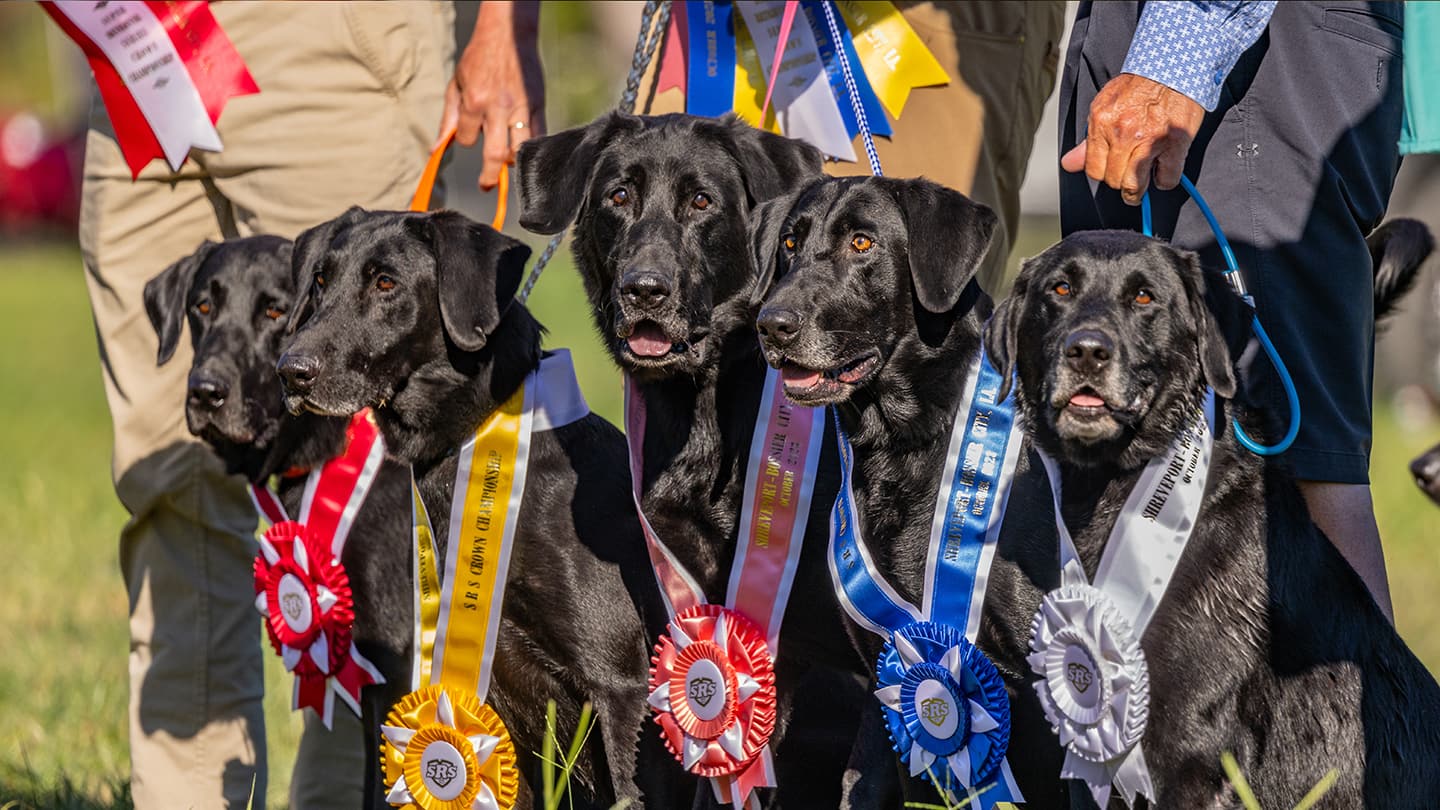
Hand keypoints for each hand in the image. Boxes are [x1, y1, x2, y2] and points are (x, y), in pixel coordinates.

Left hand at [439, 1, 544, 190]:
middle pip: (497, 154)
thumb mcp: (456, 85)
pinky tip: (524, 149)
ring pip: (520, 149)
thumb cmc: (478, 59)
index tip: (470, 136)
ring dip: (513, 161)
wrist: (507, 35)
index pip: (468, 139)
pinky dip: (530, 147)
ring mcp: (521, 107)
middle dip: (491, 176)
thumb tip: (436, 149)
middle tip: (487, 186)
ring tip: (507, 163)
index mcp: (474, 101)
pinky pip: (538, 135)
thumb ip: (448, 119)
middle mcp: (498, 107)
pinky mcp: (539, 104)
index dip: (467, 140)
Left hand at [1061, 73, 1204, 205]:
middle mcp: (1123, 133)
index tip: (1110, 172)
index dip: (1102, 173)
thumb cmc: (1139, 85)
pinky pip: (1166, 179)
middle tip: (1127, 177)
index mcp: (1102, 123)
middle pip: (1113, 180)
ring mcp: (1149, 140)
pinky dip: (1165, 180)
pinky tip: (1163, 170)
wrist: (1172, 67)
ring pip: (1134, 186)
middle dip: (1119, 182)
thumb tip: (1068, 164)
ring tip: (1140, 186)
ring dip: (1136, 191)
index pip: (1093, 169)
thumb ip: (1088, 139)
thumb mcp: (1105, 106)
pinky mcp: (1175, 144)